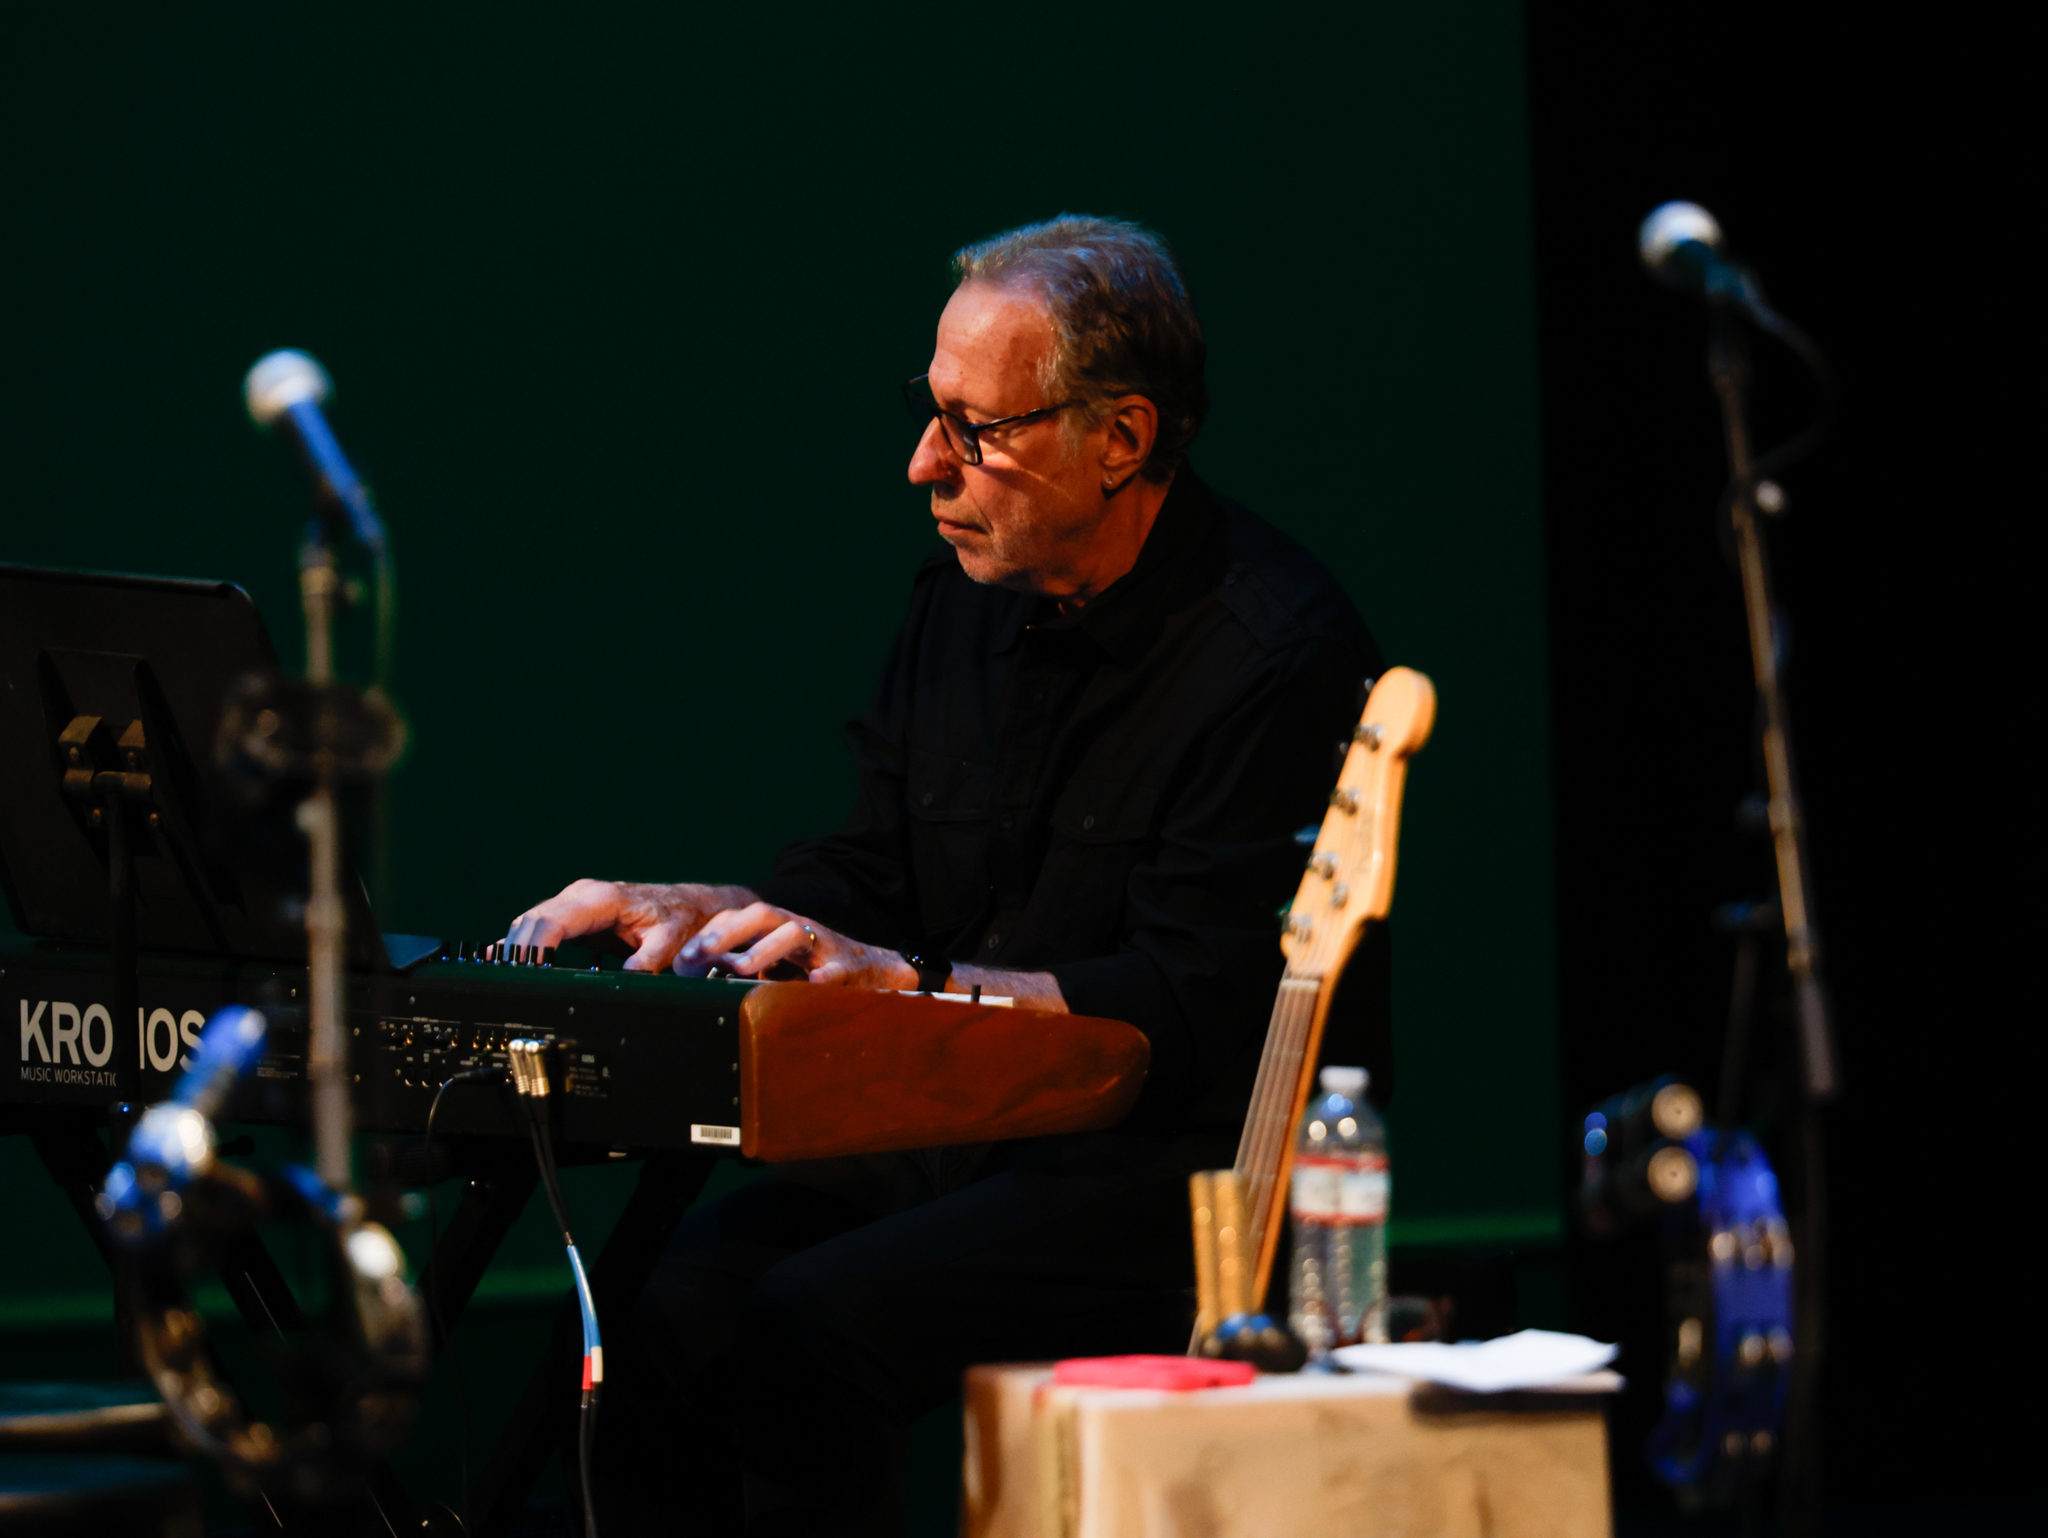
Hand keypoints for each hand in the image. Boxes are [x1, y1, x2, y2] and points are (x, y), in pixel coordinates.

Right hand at [502, 879, 756, 972]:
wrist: (687, 905)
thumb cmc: (679, 919)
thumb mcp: (670, 941)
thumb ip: (649, 960)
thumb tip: (629, 978)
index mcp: (601, 899)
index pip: (552, 922)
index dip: (533, 949)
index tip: (523, 972)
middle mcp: (582, 895)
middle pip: (533, 921)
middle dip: (516, 951)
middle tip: (506, 983)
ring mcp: (575, 902)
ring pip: (531, 922)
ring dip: (515, 947)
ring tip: (501, 977)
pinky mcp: (573, 914)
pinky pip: (540, 926)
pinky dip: (522, 943)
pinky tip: (502, 959)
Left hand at [678, 903, 918, 990]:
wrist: (877, 971)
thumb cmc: (817, 970)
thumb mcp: (777, 967)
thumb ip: (741, 969)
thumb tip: (694, 980)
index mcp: (777, 929)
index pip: (739, 919)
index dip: (710, 934)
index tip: (684, 958)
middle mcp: (797, 929)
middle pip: (762, 916)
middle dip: (728, 932)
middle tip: (700, 953)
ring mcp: (824, 944)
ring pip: (794, 934)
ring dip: (763, 950)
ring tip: (739, 968)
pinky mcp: (851, 965)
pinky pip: (838, 968)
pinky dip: (826, 975)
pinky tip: (812, 985)